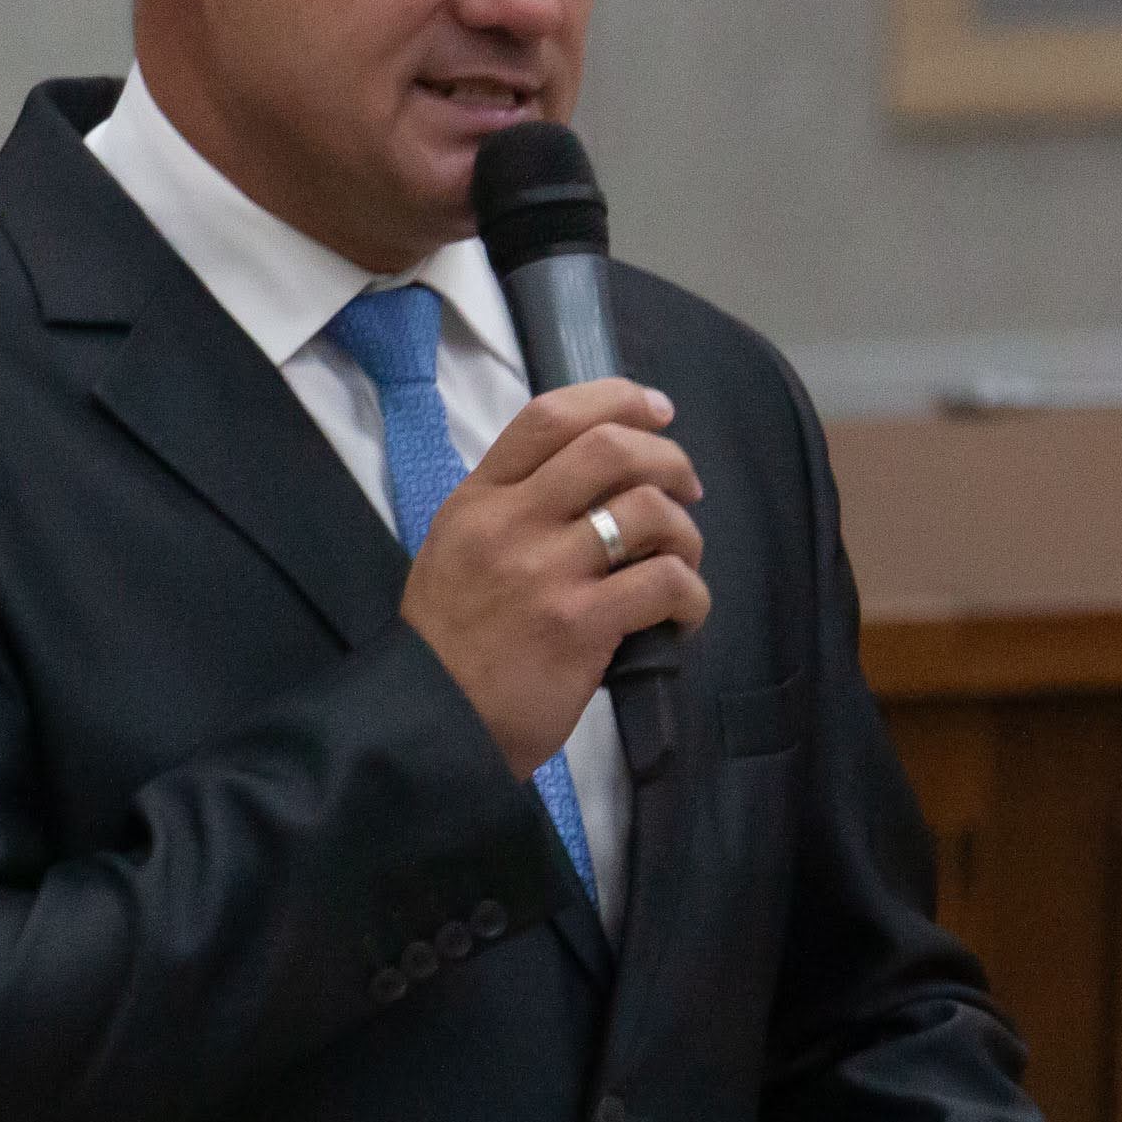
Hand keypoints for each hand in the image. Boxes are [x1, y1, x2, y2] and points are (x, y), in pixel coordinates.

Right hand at [399, 378, 713, 778]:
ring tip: (681, 564)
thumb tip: (595, 480)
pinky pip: (664, 582)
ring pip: (648, 511)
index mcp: (479, 499)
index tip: (658, 411)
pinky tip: (682, 617)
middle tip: (687, 489)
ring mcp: (546, 572)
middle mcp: (511, 522)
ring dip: (686, 533)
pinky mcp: (580, 624)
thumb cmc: (450, 642)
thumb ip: (512, 507)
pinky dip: (691, 596)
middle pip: (610, 448)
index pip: (550, 416)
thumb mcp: (456, 549)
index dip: (618, 399)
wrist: (429, 722)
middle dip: (669, 459)